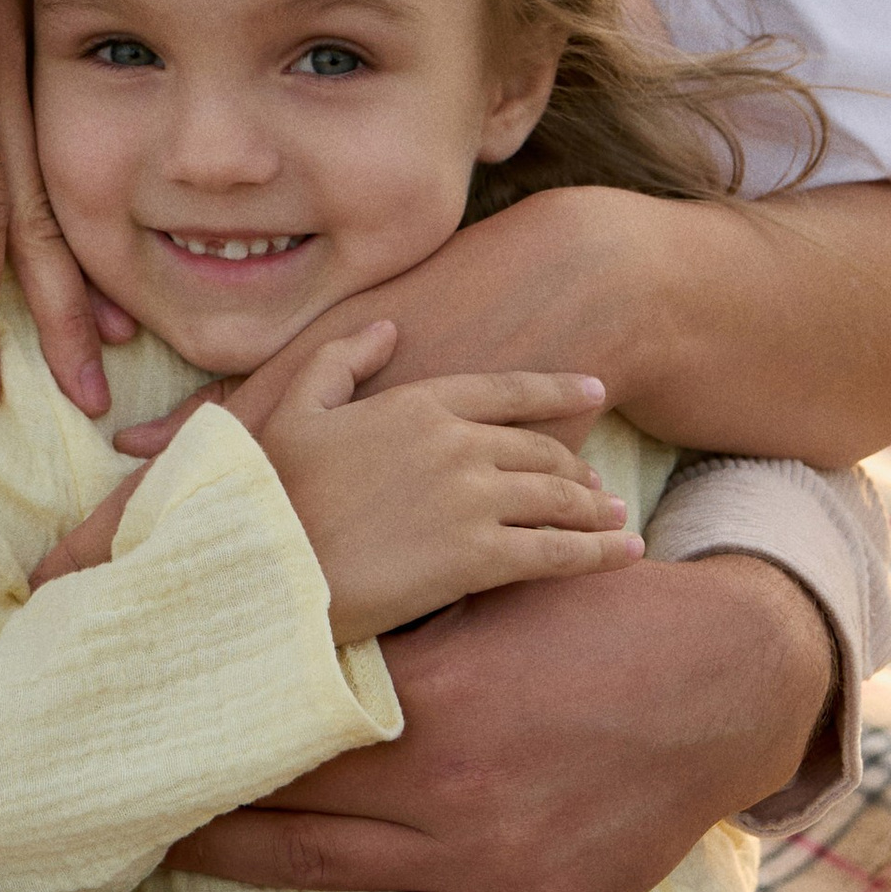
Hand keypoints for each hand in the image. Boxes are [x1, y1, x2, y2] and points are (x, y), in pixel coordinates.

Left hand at [169, 555, 837, 891]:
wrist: (725, 684)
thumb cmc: (601, 616)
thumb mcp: (493, 588)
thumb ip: (396, 606)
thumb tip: (279, 597)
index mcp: (427, 691)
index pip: (278, 710)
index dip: (200, 713)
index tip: (127, 710)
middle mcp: (440, 781)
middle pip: (279, 795)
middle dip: (190, 791)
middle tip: (106, 789)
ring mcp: (476, 854)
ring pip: (316, 871)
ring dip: (226, 866)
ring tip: (143, 859)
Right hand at [254, 326, 631, 640]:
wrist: (264, 563)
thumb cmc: (270, 490)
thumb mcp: (295, 408)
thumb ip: (342, 361)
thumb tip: (389, 328)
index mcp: (419, 405)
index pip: (508, 392)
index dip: (558, 391)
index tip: (595, 391)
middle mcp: (457, 445)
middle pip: (541, 450)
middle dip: (575, 466)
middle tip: (596, 483)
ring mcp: (472, 501)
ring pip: (558, 498)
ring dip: (594, 508)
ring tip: (616, 518)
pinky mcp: (477, 558)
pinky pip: (557, 552)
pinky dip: (600, 552)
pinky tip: (626, 553)